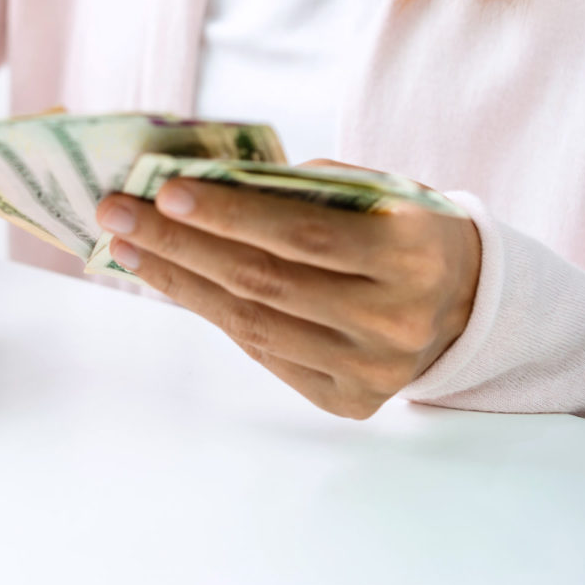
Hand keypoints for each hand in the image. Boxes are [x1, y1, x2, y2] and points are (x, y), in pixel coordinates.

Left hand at [93, 160, 480, 418]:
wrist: (466, 303)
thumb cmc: (403, 228)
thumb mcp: (377, 192)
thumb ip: (303, 188)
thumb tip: (203, 184)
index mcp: (411, 254)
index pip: (301, 233)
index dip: (229, 213)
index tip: (164, 190)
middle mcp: (395, 320)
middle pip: (264, 281)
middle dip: (178, 243)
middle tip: (117, 213)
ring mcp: (372, 369)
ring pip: (252, 324)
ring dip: (179, 281)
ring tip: (128, 247)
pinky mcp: (349, 399)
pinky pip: (264, 351)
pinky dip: (212, 311)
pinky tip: (172, 280)